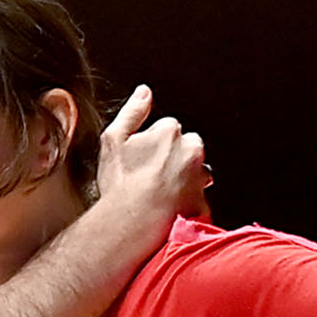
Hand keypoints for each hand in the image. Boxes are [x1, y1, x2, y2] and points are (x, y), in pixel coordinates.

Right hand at [93, 86, 208, 227]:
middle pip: (186, 149)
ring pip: (195, 174)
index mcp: (171, 132)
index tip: (141, 160)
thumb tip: (144, 92)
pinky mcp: (203, 204)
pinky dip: (186, 205)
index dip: (152, 145)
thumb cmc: (121, 184)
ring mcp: (200, 179)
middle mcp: (191, 152)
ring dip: (182, 182)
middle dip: (173, 160)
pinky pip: (197, 201)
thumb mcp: (114, 140)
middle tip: (150, 178)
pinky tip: (168, 211)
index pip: (168, 129)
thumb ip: (131, 112)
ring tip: (158, 197)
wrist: (130, 223)